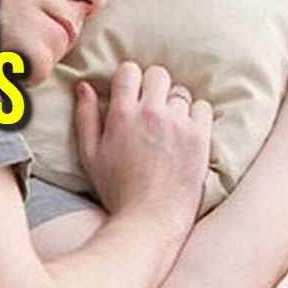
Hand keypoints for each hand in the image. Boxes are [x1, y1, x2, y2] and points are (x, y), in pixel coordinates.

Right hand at [74, 63, 211, 225]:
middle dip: (153, 86)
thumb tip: (85, 86)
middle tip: (150, 106)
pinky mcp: (200, 136)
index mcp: (122, 114)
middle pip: (158, 74)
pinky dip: (195, 115)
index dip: (129, 78)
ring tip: (168, 125)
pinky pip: (203, 107)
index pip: (130, 70)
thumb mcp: (89, 154)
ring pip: (180, 93)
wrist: (151, 216)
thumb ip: (86, 116)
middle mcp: (152, 112)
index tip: (130, 92)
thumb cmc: (117, 188)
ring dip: (174, 104)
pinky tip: (185, 131)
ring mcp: (179, 123)